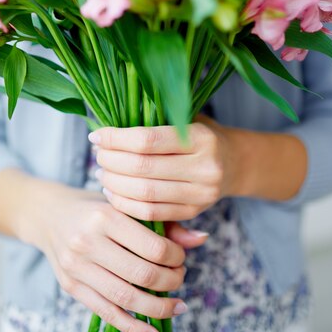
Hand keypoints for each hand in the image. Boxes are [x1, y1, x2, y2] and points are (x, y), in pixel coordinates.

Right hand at [13, 177, 207, 331]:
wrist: (48, 215)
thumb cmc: (95, 208)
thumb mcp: (126, 206)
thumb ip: (164, 224)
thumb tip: (202, 239)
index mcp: (105, 216)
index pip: (153, 247)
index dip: (177, 257)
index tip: (181, 257)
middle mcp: (88, 242)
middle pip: (142, 275)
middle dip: (171, 281)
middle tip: (180, 278)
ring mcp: (77, 267)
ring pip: (126, 298)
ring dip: (158, 308)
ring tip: (176, 306)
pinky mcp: (71, 287)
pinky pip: (107, 313)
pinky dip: (133, 327)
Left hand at [90, 115, 234, 221]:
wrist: (235, 163)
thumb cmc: (200, 136)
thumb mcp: (186, 119)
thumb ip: (154, 121)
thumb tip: (106, 129)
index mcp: (202, 137)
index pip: (147, 140)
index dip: (116, 139)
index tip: (97, 135)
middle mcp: (205, 167)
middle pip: (142, 168)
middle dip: (111, 161)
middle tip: (98, 155)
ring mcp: (201, 194)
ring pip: (144, 193)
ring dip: (114, 184)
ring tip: (102, 173)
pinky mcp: (193, 212)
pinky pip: (151, 213)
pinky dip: (125, 204)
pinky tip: (113, 193)